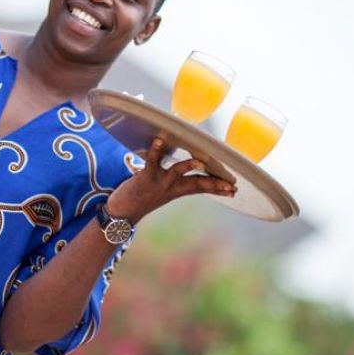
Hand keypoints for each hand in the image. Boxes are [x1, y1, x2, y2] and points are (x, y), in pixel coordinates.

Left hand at [107, 137, 236, 222]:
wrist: (121, 213)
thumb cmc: (140, 197)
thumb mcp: (160, 190)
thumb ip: (171, 178)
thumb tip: (179, 166)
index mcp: (176, 190)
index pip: (200, 188)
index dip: (217, 188)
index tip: (233, 190)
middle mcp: (170, 188)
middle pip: (196, 184)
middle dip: (214, 184)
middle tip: (231, 186)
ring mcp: (159, 183)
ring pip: (177, 172)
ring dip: (188, 166)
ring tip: (201, 162)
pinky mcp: (146, 177)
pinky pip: (152, 162)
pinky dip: (156, 151)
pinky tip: (160, 141)